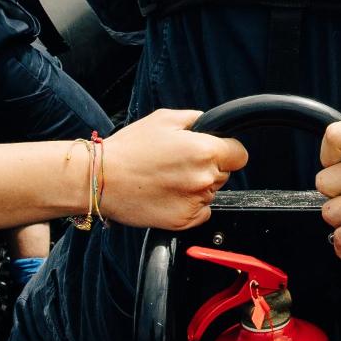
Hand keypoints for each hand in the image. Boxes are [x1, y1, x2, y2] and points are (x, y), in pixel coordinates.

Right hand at [97, 109, 247, 230]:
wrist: (101, 179)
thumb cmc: (129, 149)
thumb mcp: (164, 119)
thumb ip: (196, 119)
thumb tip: (211, 125)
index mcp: (204, 151)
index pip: (239, 154)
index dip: (226, 150)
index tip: (213, 151)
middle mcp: (204, 178)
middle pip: (224, 173)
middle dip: (208, 167)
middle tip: (179, 163)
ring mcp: (195, 202)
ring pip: (210, 193)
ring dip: (197, 187)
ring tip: (167, 178)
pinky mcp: (183, 221)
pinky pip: (200, 212)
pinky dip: (189, 205)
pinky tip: (167, 194)